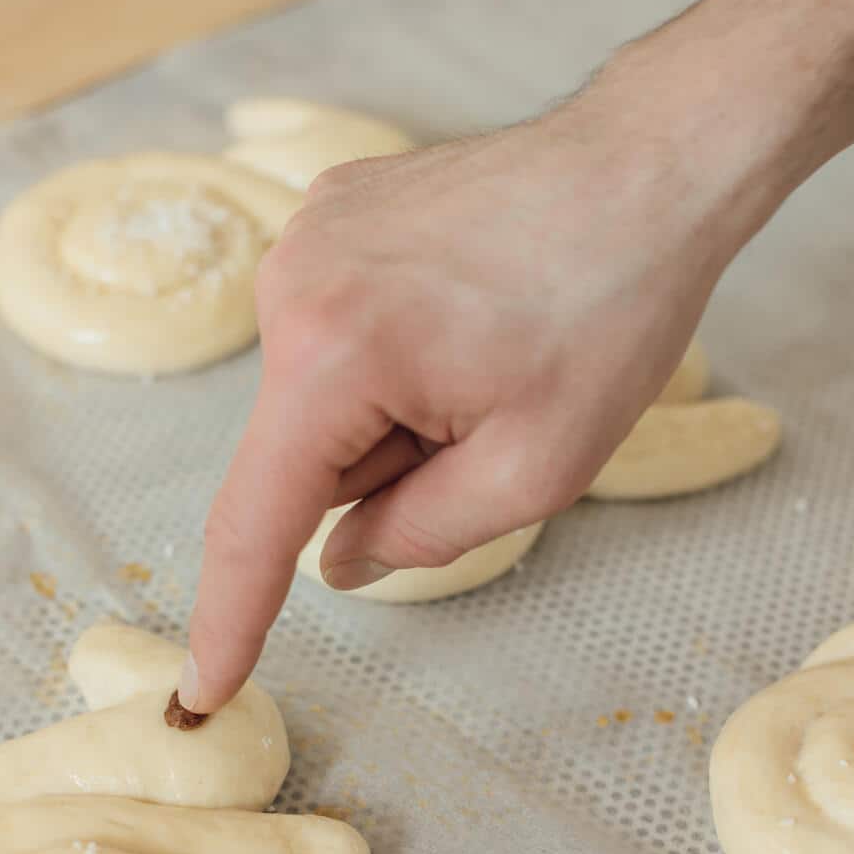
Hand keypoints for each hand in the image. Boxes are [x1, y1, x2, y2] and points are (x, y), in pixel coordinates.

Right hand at [179, 67, 746, 711]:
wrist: (650, 162)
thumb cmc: (612, 306)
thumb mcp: (536, 468)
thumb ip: (422, 536)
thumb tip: (338, 561)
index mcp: (334, 354)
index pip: (256, 521)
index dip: (231, 617)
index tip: (204, 690)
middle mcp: (292, 284)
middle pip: (304, 452)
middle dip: (386, 465)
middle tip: (489, 411)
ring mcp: (304, 236)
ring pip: (322, 394)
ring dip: (393, 408)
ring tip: (485, 349)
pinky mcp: (328, 213)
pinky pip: (336, 332)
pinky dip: (389, 354)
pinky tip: (463, 309)